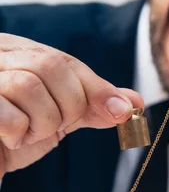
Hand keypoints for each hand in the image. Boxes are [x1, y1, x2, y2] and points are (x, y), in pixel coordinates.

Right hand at [0, 34, 143, 177]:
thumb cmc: (11, 139)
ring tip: (27, 134)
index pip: (64, 60)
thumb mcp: (57, 118)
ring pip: (29, 85)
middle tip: (55, 127)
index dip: (96, 87)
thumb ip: (91, 106)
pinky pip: (6, 113)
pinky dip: (17, 132)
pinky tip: (8, 139)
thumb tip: (133, 101)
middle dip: (67, 105)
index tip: (122, 110)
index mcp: (16, 52)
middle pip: (50, 65)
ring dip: (41, 122)